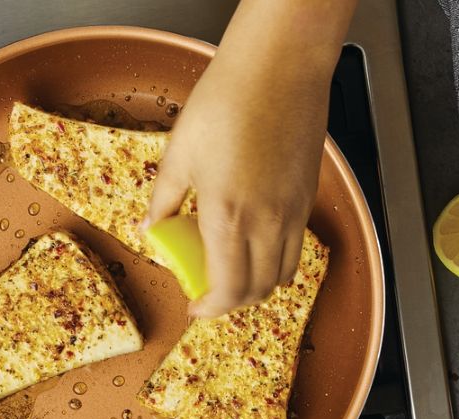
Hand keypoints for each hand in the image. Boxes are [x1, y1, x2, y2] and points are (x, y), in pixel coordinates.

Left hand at [145, 0, 355, 317]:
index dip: (211, 308)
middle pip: (259, 291)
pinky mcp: (308, 197)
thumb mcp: (179, 153)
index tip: (195, 305)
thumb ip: (164, 200)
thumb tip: (150, 229)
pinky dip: (276, 258)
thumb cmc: (226, 102)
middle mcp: (267, 224)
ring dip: (258, 283)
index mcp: (228, 217)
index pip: (228, 290)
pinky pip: (296, 246)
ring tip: (233, 267)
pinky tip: (254, 236)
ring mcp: (293, 212)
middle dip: (233, 302)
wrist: (277, 70)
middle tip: (210, 291)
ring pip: (283, 273)